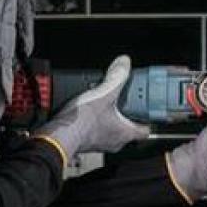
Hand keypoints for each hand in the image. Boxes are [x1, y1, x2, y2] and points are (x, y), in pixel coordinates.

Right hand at [35, 54, 150, 167]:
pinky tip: (89, 111)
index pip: (145, 130)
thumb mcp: (104, 93)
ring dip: (110, 119)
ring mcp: (100, 143)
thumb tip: (124, 63)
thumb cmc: (82, 122)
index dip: (147, 119)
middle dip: (126, 115)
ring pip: (112, 131)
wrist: (58, 134)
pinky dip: (96, 122)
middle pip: (128, 129)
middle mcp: (114, 141)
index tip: (146, 111)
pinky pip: (97, 131)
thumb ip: (117, 77)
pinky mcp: (87, 141)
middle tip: (124, 103)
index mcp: (125, 132)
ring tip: (104, 104)